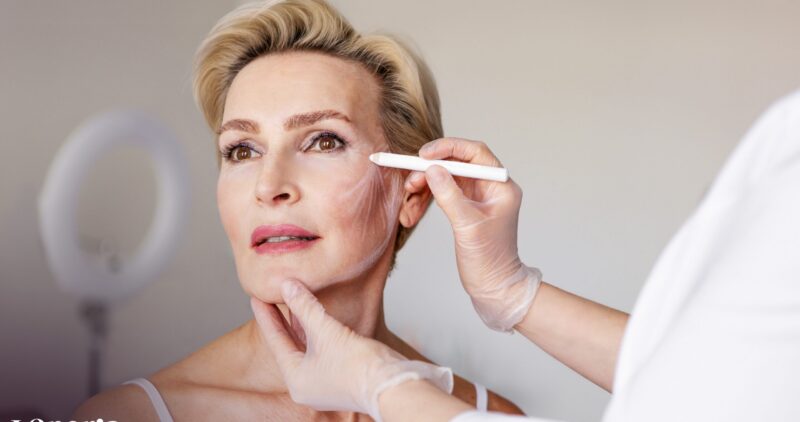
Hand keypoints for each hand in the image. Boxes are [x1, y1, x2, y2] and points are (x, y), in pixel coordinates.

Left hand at [250, 280, 452, 421]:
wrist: (392, 385)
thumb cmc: (358, 366)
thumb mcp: (326, 331)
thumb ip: (305, 307)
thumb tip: (287, 285)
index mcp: (295, 379)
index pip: (275, 341)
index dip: (266, 316)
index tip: (256, 297)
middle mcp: (307, 383)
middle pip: (289, 344)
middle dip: (281, 319)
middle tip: (270, 296)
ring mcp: (324, 381)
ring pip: (307, 345)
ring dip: (301, 322)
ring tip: (292, 299)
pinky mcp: (341, 375)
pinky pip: (322, 348)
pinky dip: (317, 330)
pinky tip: (316, 313)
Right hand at [406, 138, 541, 331]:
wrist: (493, 287)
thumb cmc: (489, 259)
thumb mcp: (467, 225)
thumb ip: (449, 194)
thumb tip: (432, 169)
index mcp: (500, 185)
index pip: (474, 153)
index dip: (447, 148)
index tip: (423, 155)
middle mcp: (490, 186)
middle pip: (455, 164)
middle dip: (429, 172)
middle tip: (410, 183)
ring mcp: (477, 197)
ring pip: (444, 179)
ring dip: (423, 188)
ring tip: (408, 206)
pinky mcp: (465, 208)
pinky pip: (441, 194)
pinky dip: (424, 200)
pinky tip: (411, 214)